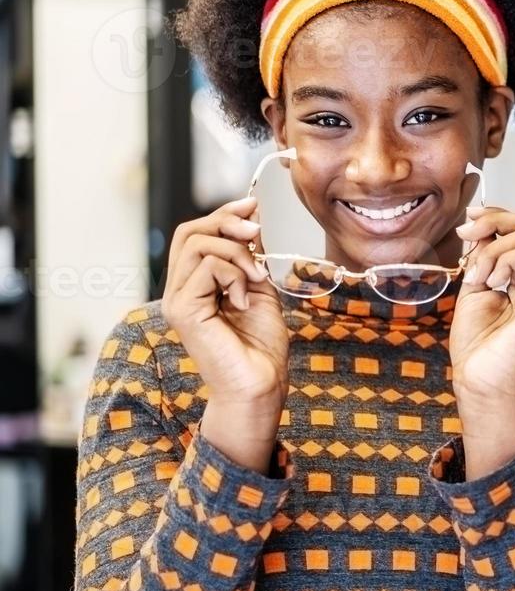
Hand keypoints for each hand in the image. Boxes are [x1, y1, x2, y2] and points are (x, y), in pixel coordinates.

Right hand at [161, 196, 288, 413]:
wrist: (260, 384)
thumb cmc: (260, 346)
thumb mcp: (259, 288)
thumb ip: (250, 257)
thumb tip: (252, 218)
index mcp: (194, 284)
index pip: (194, 233)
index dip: (223, 213)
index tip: (253, 206)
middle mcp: (179, 290)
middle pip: (188, 232)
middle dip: (227, 221)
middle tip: (257, 231)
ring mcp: (176, 300)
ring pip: (197, 244)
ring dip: (237, 253)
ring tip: (257, 278)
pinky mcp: (183, 310)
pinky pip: (207, 267)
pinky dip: (235, 274)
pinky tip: (244, 301)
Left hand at [449, 206, 514, 437]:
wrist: (479, 380)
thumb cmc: (476, 344)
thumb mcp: (474, 285)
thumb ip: (482, 255)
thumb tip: (479, 224)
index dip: (496, 215)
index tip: (468, 219)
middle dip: (496, 220)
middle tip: (467, 236)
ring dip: (495, 247)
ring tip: (479, 276)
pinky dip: (505, 259)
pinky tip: (492, 281)